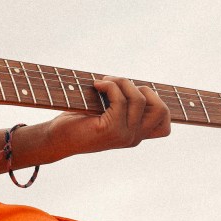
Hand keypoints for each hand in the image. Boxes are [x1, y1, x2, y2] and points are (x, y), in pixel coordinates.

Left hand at [28, 77, 171, 164]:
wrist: (56, 138)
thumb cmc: (78, 121)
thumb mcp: (107, 112)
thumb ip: (124, 104)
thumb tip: (131, 82)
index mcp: (135, 135)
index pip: (164, 128)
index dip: (160, 106)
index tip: (137, 92)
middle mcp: (133, 138)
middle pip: (161, 110)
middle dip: (143, 89)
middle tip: (120, 86)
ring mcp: (124, 136)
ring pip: (139, 99)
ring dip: (121, 82)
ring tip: (103, 82)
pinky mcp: (111, 130)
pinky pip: (121, 100)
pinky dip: (110, 86)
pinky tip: (97, 86)